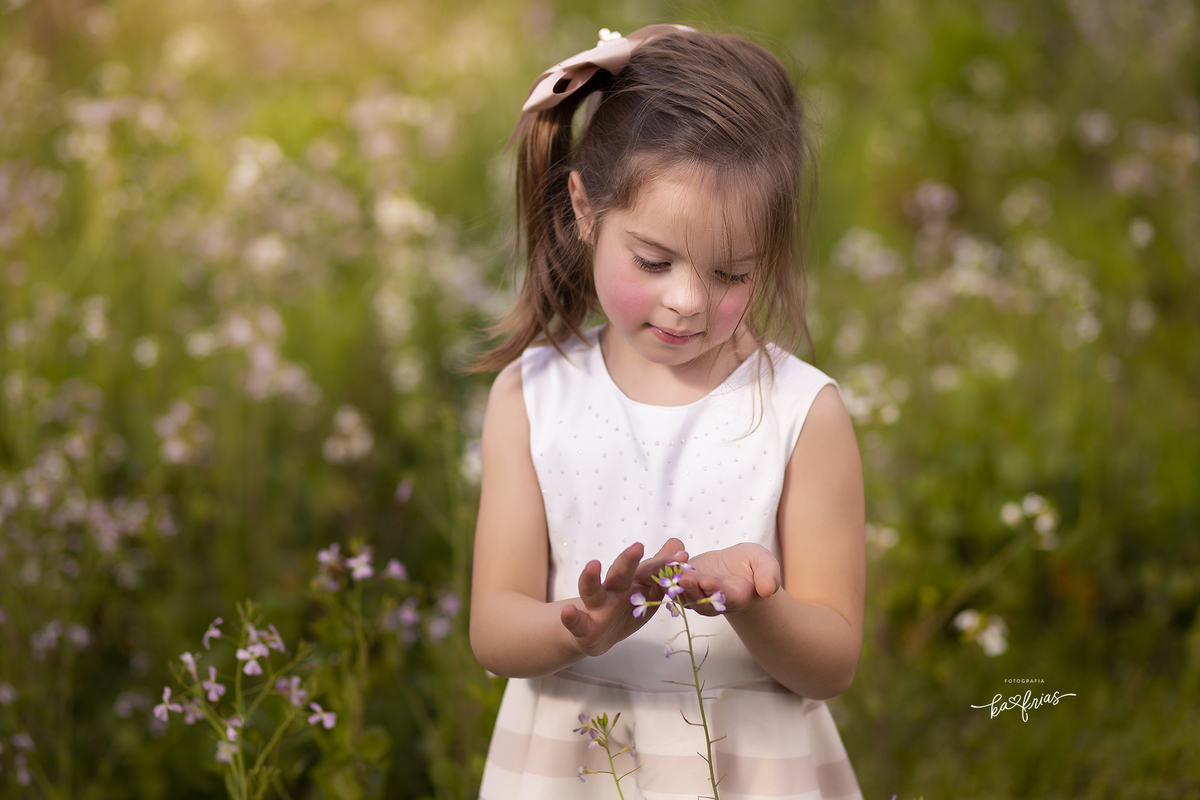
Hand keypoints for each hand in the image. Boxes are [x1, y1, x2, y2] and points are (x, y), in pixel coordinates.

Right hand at [561, 538, 688, 655]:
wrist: (595, 635)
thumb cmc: (624, 610)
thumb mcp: (645, 592)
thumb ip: (660, 572)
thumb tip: (678, 545)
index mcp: (631, 584)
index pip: (647, 570)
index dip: (663, 564)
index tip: (682, 556)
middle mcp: (612, 591)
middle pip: (619, 573)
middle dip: (629, 560)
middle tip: (638, 547)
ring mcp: (596, 607)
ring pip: (591, 590)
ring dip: (591, 578)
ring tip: (592, 565)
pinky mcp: (584, 628)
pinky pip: (576, 622)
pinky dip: (570, 617)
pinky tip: (567, 612)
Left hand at [677, 543, 781, 616]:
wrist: (737, 567)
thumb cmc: (754, 566)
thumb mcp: (766, 565)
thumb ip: (768, 576)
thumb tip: (768, 590)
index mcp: (735, 597)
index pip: (725, 598)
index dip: (716, 591)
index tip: (708, 583)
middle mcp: (714, 600)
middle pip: (700, 599)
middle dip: (691, 589)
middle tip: (683, 578)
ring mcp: (698, 593)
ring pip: (684, 593)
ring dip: (675, 583)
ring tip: (669, 571)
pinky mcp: (686, 583)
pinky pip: (673, 582)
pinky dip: (667, 574)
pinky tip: (662, 562)